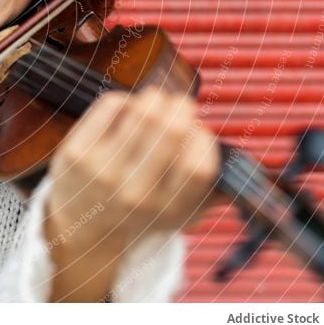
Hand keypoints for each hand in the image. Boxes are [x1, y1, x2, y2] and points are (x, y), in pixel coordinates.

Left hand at [44, 87, 219, 300]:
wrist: (80, 226)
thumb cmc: (137, 209)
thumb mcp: (178, 214)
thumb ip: (211, 192)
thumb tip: (248, 168)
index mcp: (167, 211)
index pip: (199, 165)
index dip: (204, 138)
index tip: (197, 132)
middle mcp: (135, 194)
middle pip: (169, 129)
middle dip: (179, 106)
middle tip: (178, 105)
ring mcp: (101, 173)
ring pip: (140, 111)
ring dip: (153, 98)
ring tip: (154, 102)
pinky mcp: (75, 154)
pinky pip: (110, 105)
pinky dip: (124, 99)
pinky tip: (125, 108)